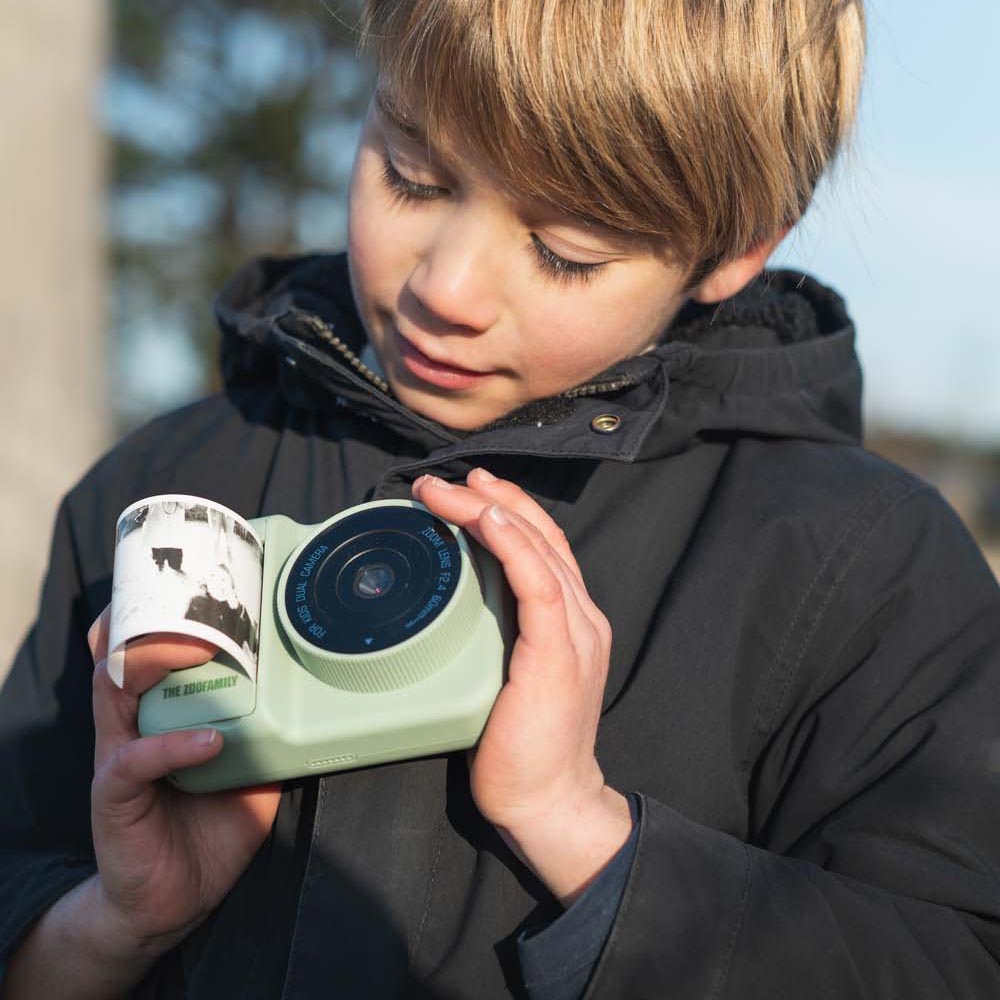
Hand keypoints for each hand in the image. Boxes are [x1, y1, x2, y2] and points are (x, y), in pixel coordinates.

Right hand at [86, 608, 280, 957]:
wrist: (172, 901)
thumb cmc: (209, 828)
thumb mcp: (251, 772)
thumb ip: (271, 735)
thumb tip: (315, 702)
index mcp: (161, 713)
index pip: (150, 650)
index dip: (165, 614)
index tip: (201, 581)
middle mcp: (132, 725)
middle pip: (124, 654)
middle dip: (151, 619)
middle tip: (193, 597)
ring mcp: (119, 756)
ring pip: (115, 692)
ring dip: (155, 666)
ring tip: (197, 651)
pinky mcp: (114, 795)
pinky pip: (134, 761)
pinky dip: (172, 746)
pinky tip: (208, 742)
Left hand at [412, 470, 631, 903]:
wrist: (549, 801)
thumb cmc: (521, 746)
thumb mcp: (509, 675)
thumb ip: (500, 636)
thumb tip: (453, 608)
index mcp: (571, 621)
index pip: (544, 547)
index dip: (508, 510)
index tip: (469, 488)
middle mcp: (582, 617)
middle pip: (541, 537)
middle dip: (492, 499)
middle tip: (446, 479)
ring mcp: (576, 633)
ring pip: (539, 550)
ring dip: (490, 511)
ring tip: (447, 490)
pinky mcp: (559, 654)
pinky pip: (540, 585)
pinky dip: (514, 547)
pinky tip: (487, 520)